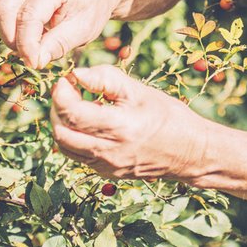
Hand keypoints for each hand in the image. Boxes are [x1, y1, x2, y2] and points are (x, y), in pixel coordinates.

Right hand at [0, 0, 119, 68]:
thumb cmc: (90, 10)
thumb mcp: (83, 30)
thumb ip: (58, 44)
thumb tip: (36, 61)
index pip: (28, 16)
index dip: (26, 44)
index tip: (33, 63)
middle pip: (3, 10)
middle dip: (12, 39)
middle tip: (31, 56)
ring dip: (11, 34)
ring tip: (37, 41)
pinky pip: (2, 12)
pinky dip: (12, 28)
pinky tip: (32, 31)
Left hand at [49, 65, 210, 180]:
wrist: (189, 152)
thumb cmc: (168, 116)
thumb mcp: (139, 91)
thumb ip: (106, 79)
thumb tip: (76, 74)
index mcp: (118, 127)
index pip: (71, 112)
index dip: (62, 92)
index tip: (68, 79)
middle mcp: (108, 151)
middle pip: (61, 132)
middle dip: (56, 108)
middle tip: (67, 91)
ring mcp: (106, 166)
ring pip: (65, 147)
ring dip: (62, 124)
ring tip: (75, 107)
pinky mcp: (107, 173)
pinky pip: (78, 156)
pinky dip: (73, 138)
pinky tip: (88, 124)